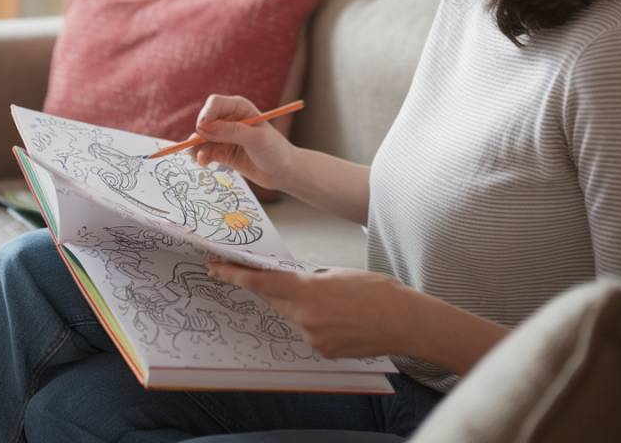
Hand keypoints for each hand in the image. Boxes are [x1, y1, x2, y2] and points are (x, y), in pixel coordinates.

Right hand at [189, 95, 297, 191]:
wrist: (283, 172)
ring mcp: (225, 136)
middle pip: (204, 120)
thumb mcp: (255, 138)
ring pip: (202, 138)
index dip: (206, 114)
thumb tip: (204, 128)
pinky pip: (205, 151)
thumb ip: (230, 132)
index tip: (201, 129)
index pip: (215, 103)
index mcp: (240, 107)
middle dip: (199, 134)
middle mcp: (230, 119)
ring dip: (197, 147)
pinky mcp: (223, 152)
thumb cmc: (275, 150)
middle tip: (197, 146)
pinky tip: (204, 162)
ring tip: (201, 159)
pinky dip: (201, 156)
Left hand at [207, 261, 418, 358]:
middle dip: (264, 288)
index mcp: (307, 291)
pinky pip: (310, 332)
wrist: (404, 321)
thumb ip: (310, 279)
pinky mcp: (324, 351)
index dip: (235, 275)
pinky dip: (317, 322)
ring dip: (300, 306)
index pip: (262, 283)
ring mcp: (314, 338)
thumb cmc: (377, 291)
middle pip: (273, 300)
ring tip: (332, 300)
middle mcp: (305, 318)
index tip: (216, 269)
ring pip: (293, 317)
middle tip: (251, 275)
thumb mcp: (337, 273)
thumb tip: (295, 284)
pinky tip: (340, 317)